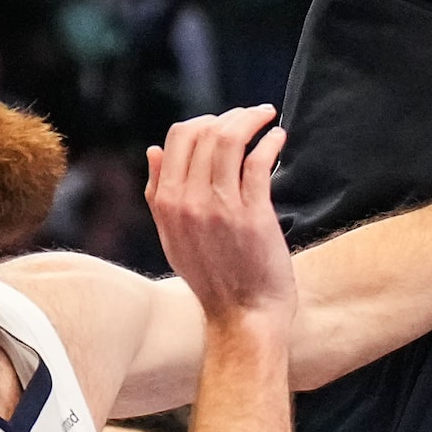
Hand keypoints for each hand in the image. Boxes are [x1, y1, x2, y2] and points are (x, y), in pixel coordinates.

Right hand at [146, 106, 295, 326]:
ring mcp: (220, 207)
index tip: (223, 121)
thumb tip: (153, 150)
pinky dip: (270, 141)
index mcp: (167, 202)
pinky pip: (258, 161)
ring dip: (251, 119)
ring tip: (265, 117)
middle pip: (206, 132)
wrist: (243, 316)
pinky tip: (278, 137)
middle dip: (231, 115)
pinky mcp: (253, 214)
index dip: (202, 121)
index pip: (178, 137)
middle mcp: (189, 201)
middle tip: (250, 116)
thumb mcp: (172, 236)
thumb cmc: (211, 276)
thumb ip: (159, 193)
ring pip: (230, 139)